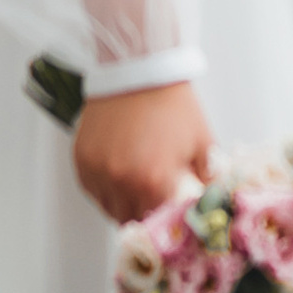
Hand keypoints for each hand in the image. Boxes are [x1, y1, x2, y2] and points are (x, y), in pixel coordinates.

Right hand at [74, 81, 214, 224]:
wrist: (140, 69)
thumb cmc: (172, 103)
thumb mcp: (202, 141)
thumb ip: (207, 178)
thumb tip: (210, 200)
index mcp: (154, 181)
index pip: (156, 223)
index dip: (163, 220)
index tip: (167, 214)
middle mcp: (121, 181)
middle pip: (129, 220)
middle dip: (143, 214)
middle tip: (152, 201)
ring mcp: (98, 171)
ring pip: (107, 208)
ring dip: (121, 204)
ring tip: (135, 187)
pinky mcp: (82, 159)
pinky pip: (91, 189)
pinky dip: (103, 188)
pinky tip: (118, 174)